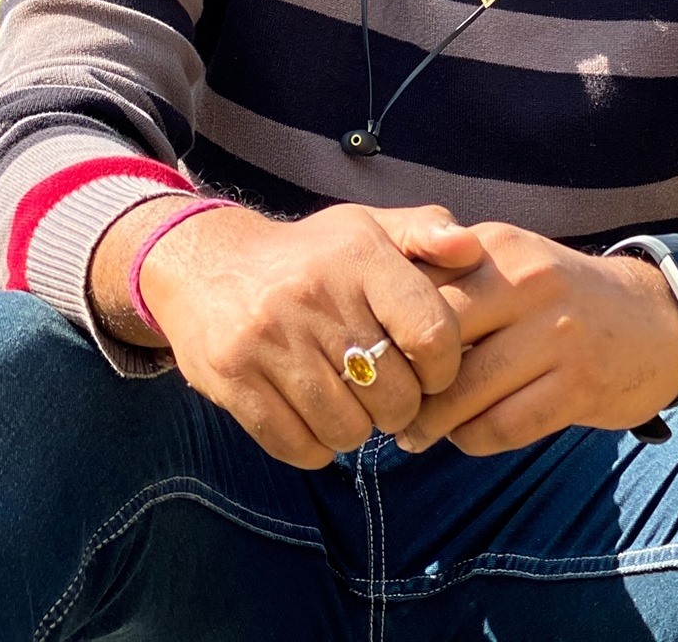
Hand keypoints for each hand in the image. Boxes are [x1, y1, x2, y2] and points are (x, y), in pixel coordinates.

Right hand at [124, 200, 483, 466]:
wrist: (206, 266)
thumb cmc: (308, 257)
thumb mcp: (364, 229)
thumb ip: (424, 232)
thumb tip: (472, 247)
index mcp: (358, 255)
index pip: (432, 333)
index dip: (443, 367)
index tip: (430, 368)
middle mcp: (315, 296)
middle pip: (394, 394)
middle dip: (400, 406)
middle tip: (385, 390)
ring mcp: (269, 341)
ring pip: (348, 429)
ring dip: (356, 427)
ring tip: (348, 400)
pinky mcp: (234, 380)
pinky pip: (299, 447)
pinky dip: (314, 445)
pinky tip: (311, 415)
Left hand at [396, 222, 677, 455]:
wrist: (657, 320)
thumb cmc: (562, 296)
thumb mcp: (512, 261)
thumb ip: (453, 273)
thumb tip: (374, 314)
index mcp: (501, 247)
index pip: (421, 287)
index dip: (388, 329)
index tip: (371, 357)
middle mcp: (529, 283)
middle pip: (437, 340)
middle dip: (405, 380)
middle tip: (385, 404)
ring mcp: (558, 336)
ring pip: (465, 392)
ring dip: (431, 423)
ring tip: (414, 432)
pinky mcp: (579, 387)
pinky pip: (502, 426)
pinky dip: (473, 439)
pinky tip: (466, 435)